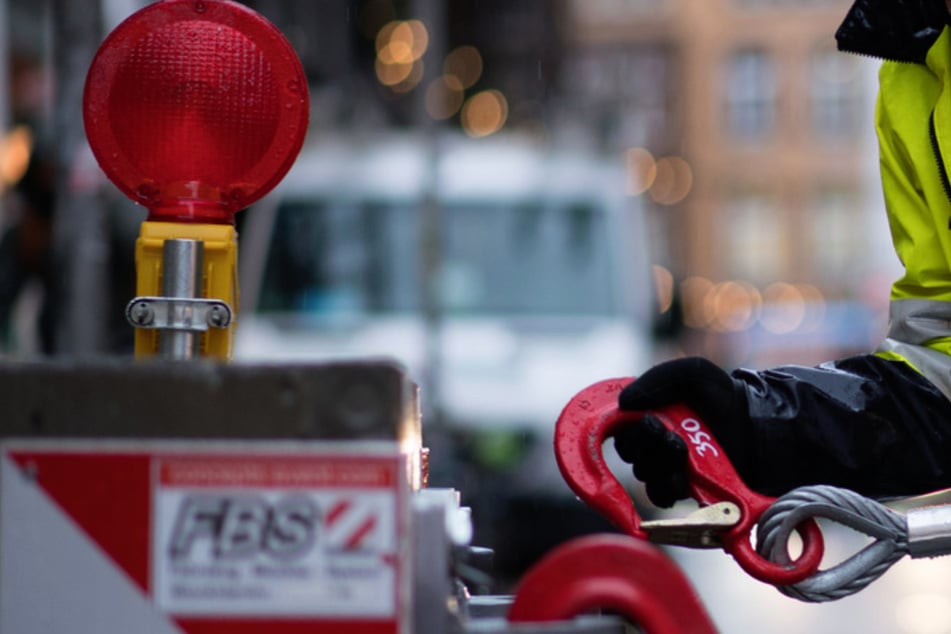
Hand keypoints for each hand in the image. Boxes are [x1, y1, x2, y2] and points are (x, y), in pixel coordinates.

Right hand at [613, 357, 745, 506]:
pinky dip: (667, 489)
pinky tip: (682, 478)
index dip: (628, 429)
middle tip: (670, 437)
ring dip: (658, 466)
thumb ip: (658, 378)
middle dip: (645, 446)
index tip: (650, 421)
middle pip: (630, 453)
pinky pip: (662, 497)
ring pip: (644, 475)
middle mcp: (654, 442)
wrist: (760, 427)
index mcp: (649, 414)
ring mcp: (668, 467)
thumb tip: (623, 402)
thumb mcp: (693, 373)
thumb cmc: (726, 396)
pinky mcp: (685, 490)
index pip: (620, 428)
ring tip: (683, 454)